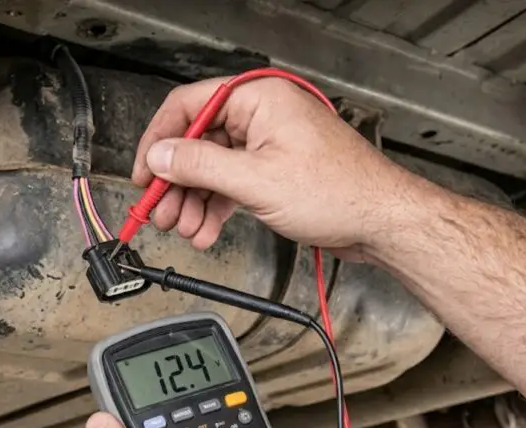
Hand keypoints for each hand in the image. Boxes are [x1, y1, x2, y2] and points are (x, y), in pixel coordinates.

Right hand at [133, 77, 428, 255]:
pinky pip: (231, 183)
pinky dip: (215, 207)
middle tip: (160, 211)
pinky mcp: (273, 170)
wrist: (381, 222)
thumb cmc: (340, 192)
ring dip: (193, 201)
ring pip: (212, 168)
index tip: (144, 174)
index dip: (158, 142)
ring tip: (184, 228)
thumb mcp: (255, 180)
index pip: (186, 107)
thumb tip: (160, 157)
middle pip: (196, 142)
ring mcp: (267, 143)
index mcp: (257, 98)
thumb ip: (199, 166)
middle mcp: (261, 115)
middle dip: (176, 182)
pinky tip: (205, 230)